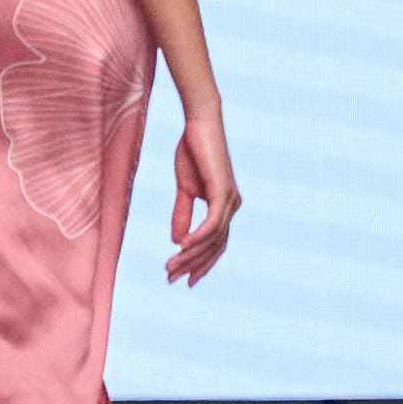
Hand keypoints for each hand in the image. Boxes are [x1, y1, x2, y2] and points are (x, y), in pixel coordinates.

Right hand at [168, 111, 239, 284]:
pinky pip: (212, 223)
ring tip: (170, 266)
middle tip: (172, 279)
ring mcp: (230, 200)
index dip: (201, 263)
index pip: (216, 244)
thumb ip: (182, 214)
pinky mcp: (223, 191)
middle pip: (215, 246)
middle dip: (193, 265)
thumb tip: (178, 241)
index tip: (184, 279)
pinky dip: (198, 238)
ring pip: (212, 238)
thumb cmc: (193, 152)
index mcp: (225, 207)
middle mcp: (232, 206)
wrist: (199, 124)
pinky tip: (182, 248)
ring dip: (190, 255)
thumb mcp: (184, 189)